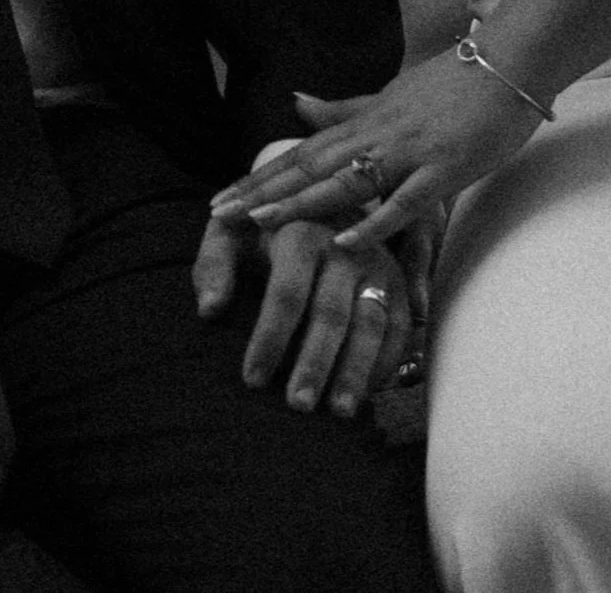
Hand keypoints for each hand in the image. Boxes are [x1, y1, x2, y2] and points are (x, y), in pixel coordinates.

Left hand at [193, 212, 411, 414]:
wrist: (316, 198)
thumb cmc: (263, 230)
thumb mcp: (229, 231)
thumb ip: (213, 265)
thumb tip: (210, 310)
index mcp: (300, 231)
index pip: (286, 292)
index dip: (270, 338)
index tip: (253, 380)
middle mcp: (344, 246)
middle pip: (331, 312)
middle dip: (315, 363)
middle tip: (299, 405)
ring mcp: (377, 264)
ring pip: (372, 323)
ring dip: (356, 370)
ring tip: (339, 411)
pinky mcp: (399, 283)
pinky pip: (400, 328)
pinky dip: (386, 362)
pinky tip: (367, 394)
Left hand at [208, 54, 544, 251]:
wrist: (510, 60)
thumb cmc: (454, 81)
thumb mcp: (390, 94)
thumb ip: (344, 107)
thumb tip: (295, 102)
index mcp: (365, 119)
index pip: (301, 151)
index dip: (259, 176)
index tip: (220, 199)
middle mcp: (378, 133)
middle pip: (310, 166)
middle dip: (262, 193)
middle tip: (217, 217)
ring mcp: (410, 150)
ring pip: (346, 180)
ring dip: (301, 203)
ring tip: (260, 225)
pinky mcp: (445, 168)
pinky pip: (404, 200)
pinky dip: (374, 220)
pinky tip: (346, 241)